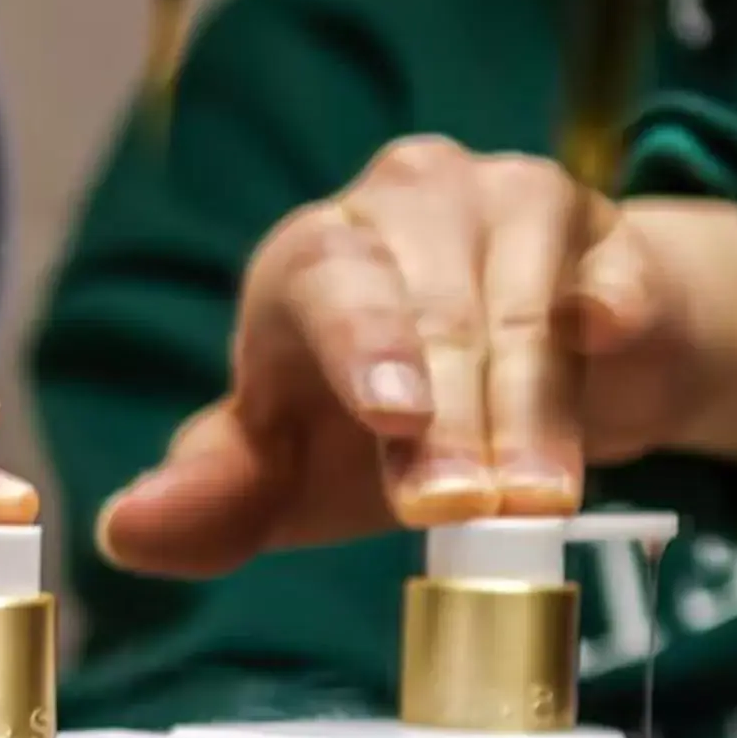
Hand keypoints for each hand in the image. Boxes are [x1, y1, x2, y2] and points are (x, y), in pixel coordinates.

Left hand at [97, 136, 736, 577]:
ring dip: (528, 410)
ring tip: (533, 500)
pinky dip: (610, 305)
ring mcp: (511, 205)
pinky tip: (606, 331)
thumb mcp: (298, 474)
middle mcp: (405, 206)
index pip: (322, 282)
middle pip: (427, 307)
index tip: (388, 418)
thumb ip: (217, 500)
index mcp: (313, 258)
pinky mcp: (609, 231)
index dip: (358, 347)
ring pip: (521, 306)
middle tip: (458, 508)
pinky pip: (613, 271)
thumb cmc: (399, 427)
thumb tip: (123, 532)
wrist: (542, 381)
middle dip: (446, 420)